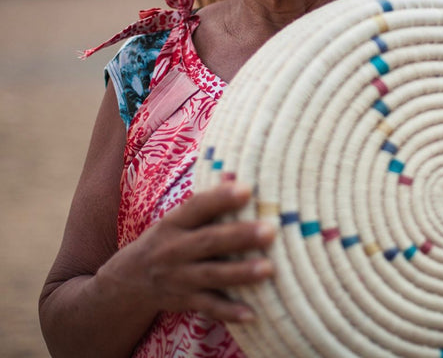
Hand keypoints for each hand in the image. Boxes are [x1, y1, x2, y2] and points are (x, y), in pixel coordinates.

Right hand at [95, 183, 274, 321]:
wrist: (129, 280)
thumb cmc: (168, 238)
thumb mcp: (180, 217)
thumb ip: (209, 200)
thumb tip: (237, 173)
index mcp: (174, 222)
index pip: (198, 206)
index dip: (221, 198)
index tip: (247, 189)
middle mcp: (174, 249)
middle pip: (209, 241)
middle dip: (240, 236)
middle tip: (270, 231)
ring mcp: (179, 277)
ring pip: (212, 275)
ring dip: (240, 273)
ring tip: (269, 268)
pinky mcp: (185, 301)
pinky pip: (209, 306)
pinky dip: (229, 311)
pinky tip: (252, 312)